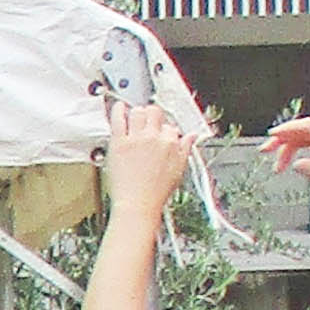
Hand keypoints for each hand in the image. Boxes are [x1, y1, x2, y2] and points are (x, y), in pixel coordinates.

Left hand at [99, 100, 196, 220]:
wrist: (138, 204)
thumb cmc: (157, 192)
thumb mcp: (179, 169)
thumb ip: (186, 149)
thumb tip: (192, 136)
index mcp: (171, 143)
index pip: (170, 126)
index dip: (165, 130)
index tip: (161, 134)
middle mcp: (154, 137)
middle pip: (154, 113)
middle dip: (152, 115)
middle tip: (148, 121)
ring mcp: (136, 138)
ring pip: (138, 112)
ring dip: (137, 112)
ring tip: (135, 116)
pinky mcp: (119, 142)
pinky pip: (118, 119)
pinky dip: (118, 110)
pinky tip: (119, 106)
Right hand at [259, 114, 309, 213]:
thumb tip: (296, 164)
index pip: (307, 127)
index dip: (287, 129)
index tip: (272, 135)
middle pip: (301, 130)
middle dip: (282, 140)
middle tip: (265, 150)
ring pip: (303, 138)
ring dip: (288, 149)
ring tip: (277, 166)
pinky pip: (309, 143)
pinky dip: (297, 151)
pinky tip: (292, 162)